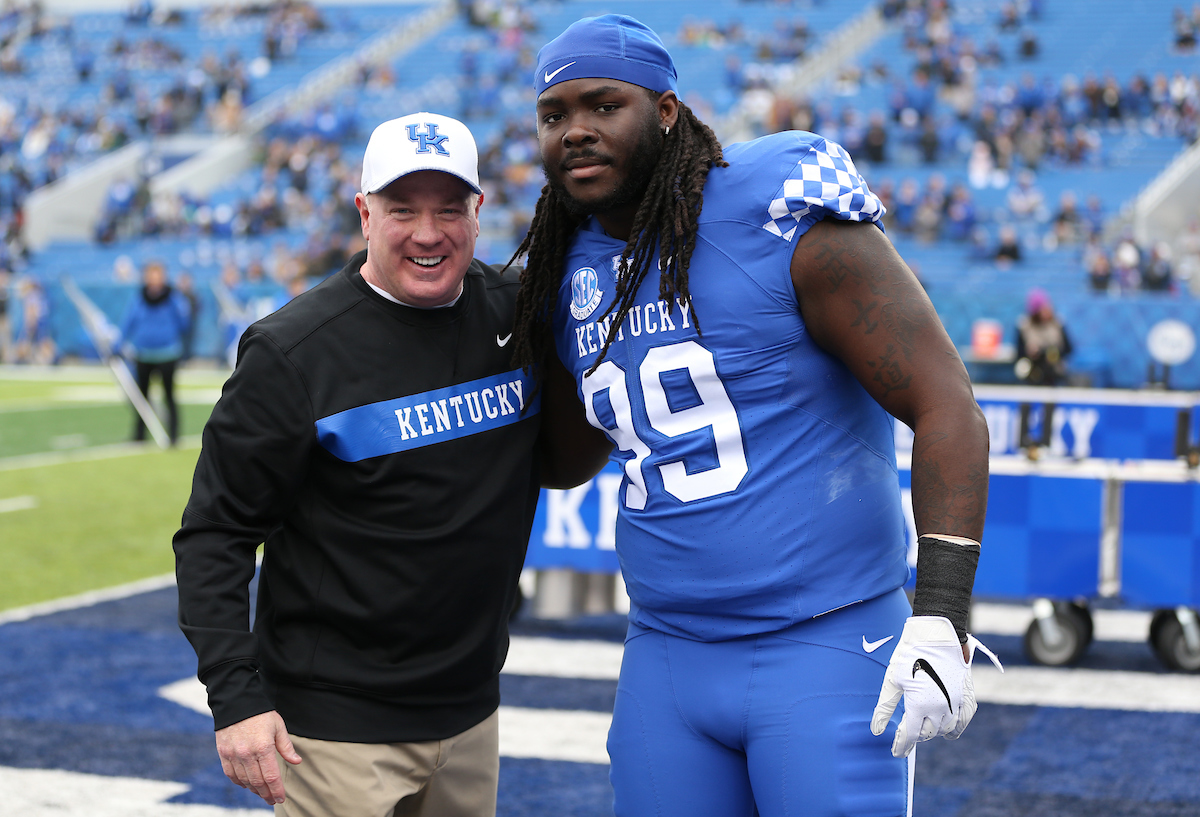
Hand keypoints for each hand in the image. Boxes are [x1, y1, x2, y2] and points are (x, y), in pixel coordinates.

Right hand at [215, 710, 301, 804]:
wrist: (236, 702)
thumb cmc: (261, 714)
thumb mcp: (278, 727)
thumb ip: (286, 746)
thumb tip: (296, 761)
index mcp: (263, 747)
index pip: (271, 776)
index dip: (276, 790)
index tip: (280, 798)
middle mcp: (247, 754)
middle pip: (257, 782)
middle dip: (266, 794)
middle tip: (272, 800)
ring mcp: (233, 754)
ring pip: (244, 780)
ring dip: (253, 790)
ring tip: (262, 793)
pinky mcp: (223, 753)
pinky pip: (231, 774)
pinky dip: (239, 782)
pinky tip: (247, 784)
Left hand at [869, 616, 1001, 757]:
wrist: (936, 634)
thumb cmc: (909, 655)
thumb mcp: (892, 680)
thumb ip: (885, 707)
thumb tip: (876, 730)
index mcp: (919, 705)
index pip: (910, 735)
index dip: (902, 746)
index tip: (896, 752)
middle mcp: (940, 708)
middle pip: (928, 733)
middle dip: (916, 735)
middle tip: (907, 731)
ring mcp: (956, 703)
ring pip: (945, 729)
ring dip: (933, 731)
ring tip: (923, 726)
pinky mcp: (966, 695)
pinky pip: (963, 721)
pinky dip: (954, 728)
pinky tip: (947, 730)